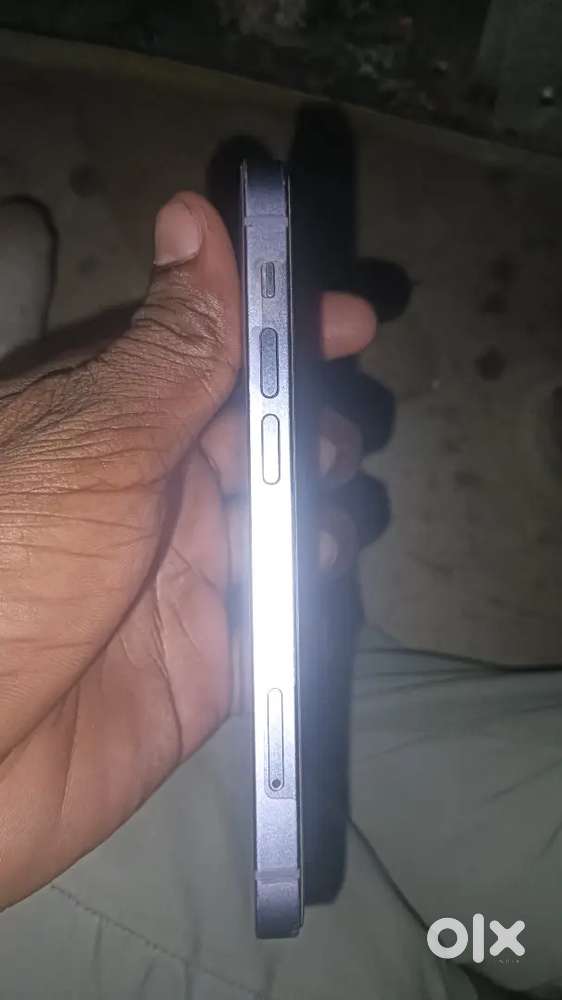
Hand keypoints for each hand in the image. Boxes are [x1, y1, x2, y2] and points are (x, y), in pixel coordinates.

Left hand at [0, 193, 374, 906]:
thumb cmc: (14, 571)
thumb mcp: (93, 442)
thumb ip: (170, 348)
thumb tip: (195, 215)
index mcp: (110, 423)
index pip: (210, 352)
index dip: (281, 330)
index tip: (349, 320)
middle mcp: (153, 490)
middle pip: (258, 434)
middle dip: (308, 425)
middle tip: (327, 439)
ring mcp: (186, 573)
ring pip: (284, 515)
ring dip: (319, 504)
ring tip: (317, 518)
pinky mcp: (213, 654)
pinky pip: (287, 606)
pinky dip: (315, 584)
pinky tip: (317, 574)